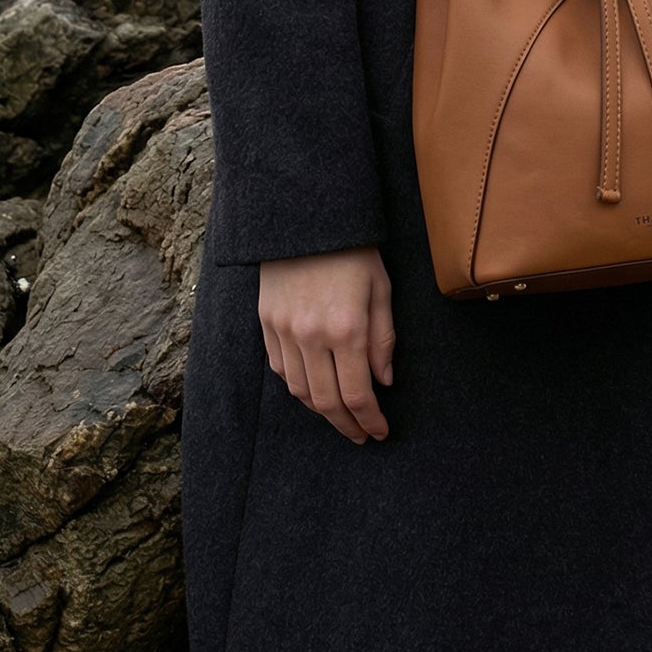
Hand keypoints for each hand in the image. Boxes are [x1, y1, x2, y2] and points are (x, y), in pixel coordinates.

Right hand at [258, 245, 394, 442]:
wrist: (306, 217)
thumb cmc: (353, 250)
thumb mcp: (381, 288)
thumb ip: (383, 338)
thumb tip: (384, 381)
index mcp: (346, 328)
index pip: (358, 394)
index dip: (370, 421)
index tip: (380, 432)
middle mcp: (312, 335)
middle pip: (327, 402)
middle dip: (347, 425)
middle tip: (361, 435)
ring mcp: (284, 330)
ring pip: (300, 392)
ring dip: (322, 411)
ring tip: (340, 416)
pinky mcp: (267, 323)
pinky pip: (281, 370)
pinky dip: (298, 387)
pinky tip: (314, 388)